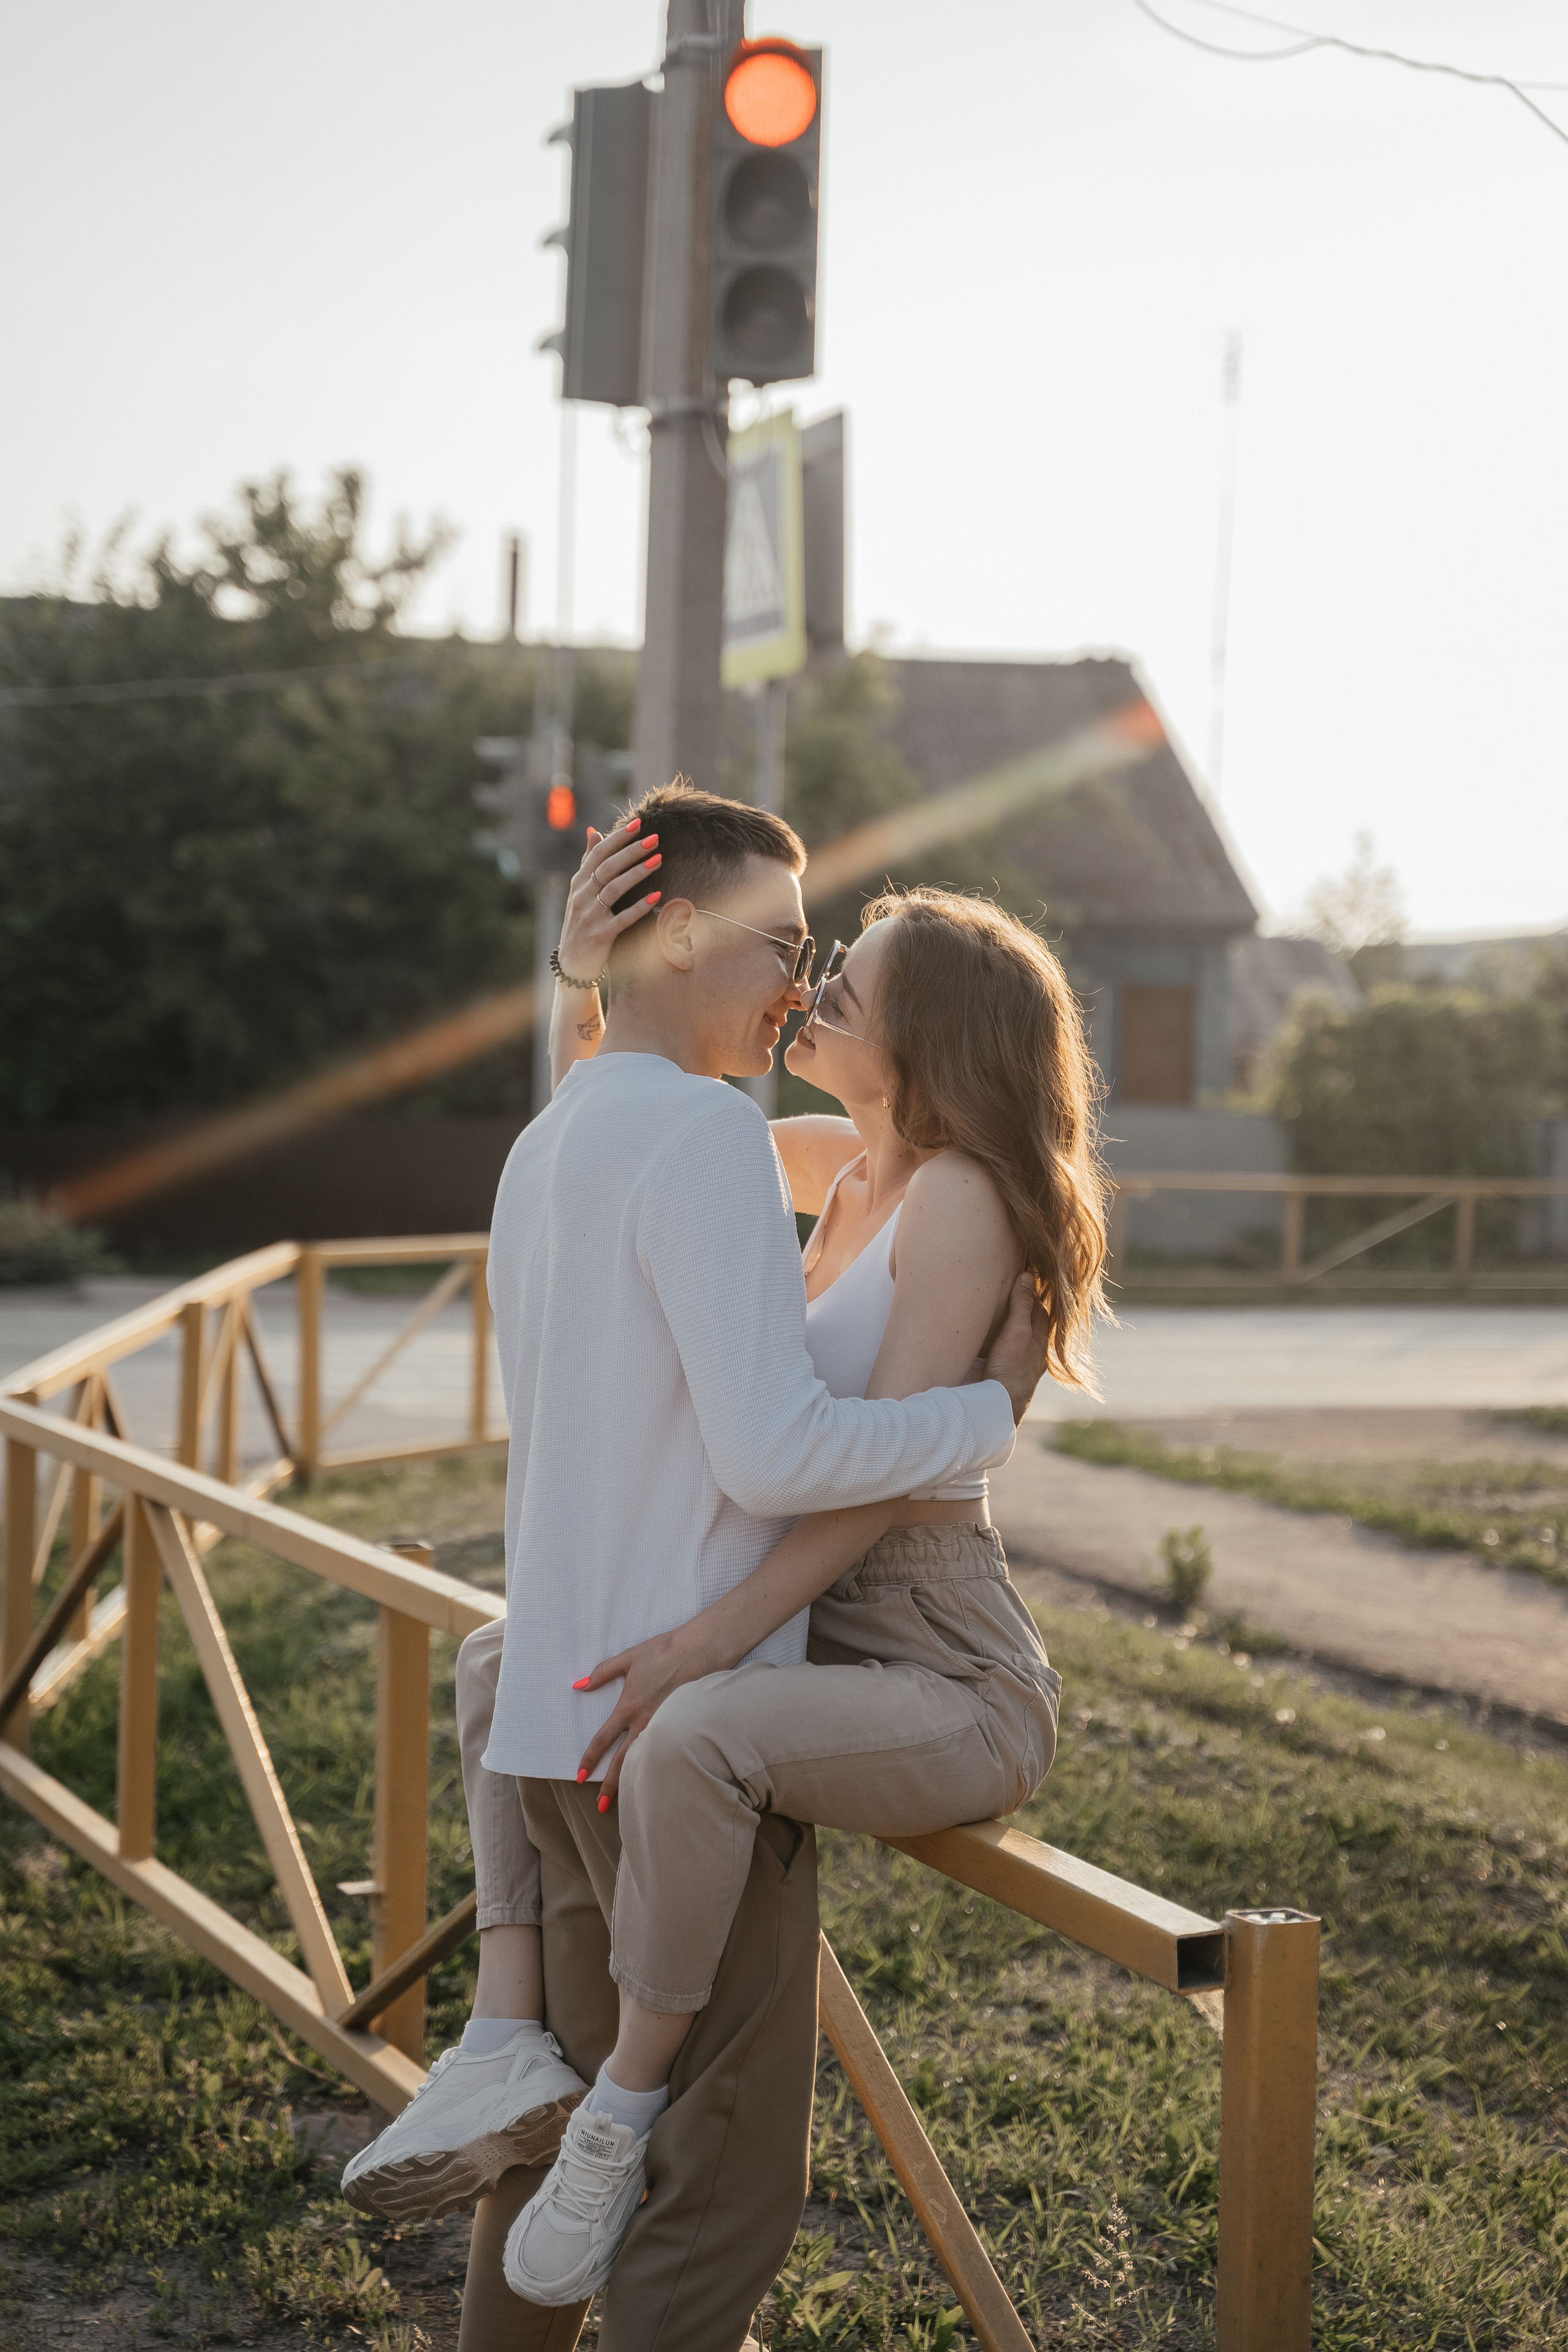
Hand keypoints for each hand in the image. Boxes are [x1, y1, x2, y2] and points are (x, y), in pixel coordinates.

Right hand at [556, 818, 661, 984]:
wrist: (573, 963)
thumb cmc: (581, 922)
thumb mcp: (580, 891)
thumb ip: (588, 862)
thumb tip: (593, 831)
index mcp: (578, 883)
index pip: (598, 853)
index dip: (617, 838)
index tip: (637, 823)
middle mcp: (581, 896)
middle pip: (607, 867)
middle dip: (631, 851)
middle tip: (654, 838)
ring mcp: (590, 916)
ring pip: (614, 889)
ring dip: (637, 873)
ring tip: (658, 860)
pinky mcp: (601, 935)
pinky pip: (622, 918)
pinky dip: (639, 907)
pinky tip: (656, 896)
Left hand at [572, 1624, 714, 1808]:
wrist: (701, 1649)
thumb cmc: (664, 1650)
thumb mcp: (629, 1658)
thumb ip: (602, 1673)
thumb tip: (579, 1685)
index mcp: (629, 1707)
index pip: (603, 1740)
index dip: (590, 1758)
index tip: (580, 1775)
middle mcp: (646, 1722)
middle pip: (623, 1761)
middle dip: (610, 1786)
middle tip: (600, 1806)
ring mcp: (666, 1726)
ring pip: (646, 1760)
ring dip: (634, 1781)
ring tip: (627, 1800)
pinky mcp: (683, 1725)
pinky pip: (666, 1751)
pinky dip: (657, 1767)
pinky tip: (656, 1778)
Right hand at [982, 1273, 1052, 1424]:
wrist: (998, 1406)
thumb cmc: (1011, 1368)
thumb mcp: (1017, 1331)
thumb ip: (1022, 1305)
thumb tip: (1028, 1276)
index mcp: (1040, 1340)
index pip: (1039, 1310)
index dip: (1032, 1294)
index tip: (1023, 1278)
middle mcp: (1033, 1353)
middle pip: (1032, 1325)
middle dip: (1025, 1308)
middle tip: (1013, 1290)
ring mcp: (1019, 1365)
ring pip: (1020, 1339)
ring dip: (1012, 1325)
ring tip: (1001, 1311)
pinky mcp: (1003, 1374)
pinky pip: (1005, 1352)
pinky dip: (1000, 1341)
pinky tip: (990, 1339)